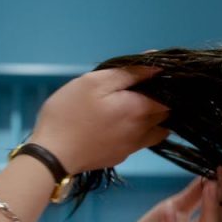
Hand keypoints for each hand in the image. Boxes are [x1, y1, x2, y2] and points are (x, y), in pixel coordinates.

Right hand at [29, 67, 168, 172]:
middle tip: (139, 89)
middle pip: (165, 115)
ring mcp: (132, 147)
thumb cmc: (70, 113)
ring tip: (131, 107)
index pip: (169, 96)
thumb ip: (130, 73)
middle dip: (160, 101)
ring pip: (155, 131)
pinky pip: (139, 142)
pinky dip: (137, 132)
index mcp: (140, 109)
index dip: (166, 85)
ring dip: (151, 119)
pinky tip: (118, 124)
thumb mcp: (95, 82)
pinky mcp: (119, 157)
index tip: (152, 77)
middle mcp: (143, 131)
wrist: (52, 156)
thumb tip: (159, 65)